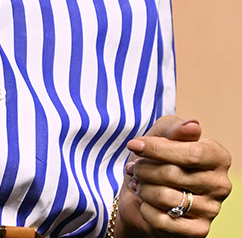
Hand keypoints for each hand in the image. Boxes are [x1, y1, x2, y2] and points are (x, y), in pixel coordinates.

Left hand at [117, 115, 231, 235]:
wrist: (145, 192)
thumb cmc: (157, 158)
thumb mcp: (161, 133)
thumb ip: (174, 127)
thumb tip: (193, 126)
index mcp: (217, 156)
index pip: (190, 153)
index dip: (157, 149)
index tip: (134, 145)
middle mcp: (220, 184)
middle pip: (173, 174)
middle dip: (144, 169)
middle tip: (133, 168)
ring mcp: (212, 210)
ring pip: (166, 198)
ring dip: (142, 188)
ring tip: (137, 182)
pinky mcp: (198, 231)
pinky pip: (163, 221)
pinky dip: (145, 209)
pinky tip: (144, 202)